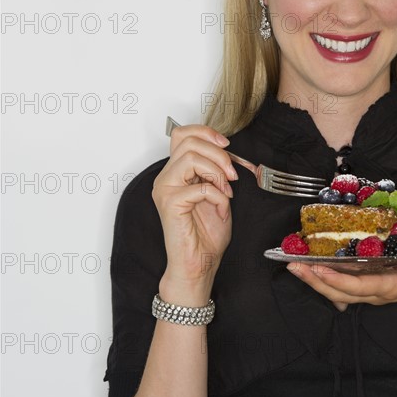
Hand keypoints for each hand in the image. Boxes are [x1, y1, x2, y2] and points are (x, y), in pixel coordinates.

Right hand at [152, 124, 237, 304]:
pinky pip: (200, 187)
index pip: (181, 134)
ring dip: (217, 172)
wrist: (199, 264)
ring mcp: (165, 189)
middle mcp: (166, 177)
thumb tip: (227, 151)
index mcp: (175, 172)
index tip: (226, 146)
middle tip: (232, 175)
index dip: (205, 132)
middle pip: (189, 141)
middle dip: (219, 155)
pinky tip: (221, 210)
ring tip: (227, 191)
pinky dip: (219, 197)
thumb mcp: (217, 193)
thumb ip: (214, 170)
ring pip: (191, 157)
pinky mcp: (170, 204)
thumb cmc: (206, 234)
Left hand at [287, 257, 396, 313]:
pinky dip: (326, 278)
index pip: (356, 286)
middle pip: (339, 291)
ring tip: (295, 265)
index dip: (334, 279)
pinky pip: (342, 286)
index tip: (316, 268)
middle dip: (314, 280)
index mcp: (389, 286)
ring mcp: (370, 289)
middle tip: (292, 265)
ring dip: (315, 278)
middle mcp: (375, 291)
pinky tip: (312, 270)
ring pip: (337, 289)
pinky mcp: (369, 284)